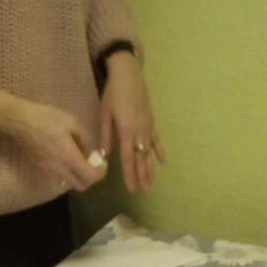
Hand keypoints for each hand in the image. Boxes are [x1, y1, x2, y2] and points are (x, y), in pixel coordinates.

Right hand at [6, 100, 105, 191]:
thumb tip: (90, 153)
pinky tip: (63, 158)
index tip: (102, 164)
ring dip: (77, 176)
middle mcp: (59, 169)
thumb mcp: (72, 122)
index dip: (100, 173)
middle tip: (91, 165)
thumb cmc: (46, 117)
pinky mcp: (39, 170)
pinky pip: (58, 177)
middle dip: (90, 178)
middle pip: (80, 186)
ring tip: (77, 160)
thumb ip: (85, 140)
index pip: (90, 177)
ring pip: (68, 183)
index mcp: (68, 157)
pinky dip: (66, 172)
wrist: (19, 121)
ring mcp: (47, 171)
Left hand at [99, 52, 166, 192]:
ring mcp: (147, 127)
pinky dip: (159, 151)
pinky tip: (162, 162)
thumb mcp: (104, 114)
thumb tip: (104, 156)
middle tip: (144, 191)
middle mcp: (139, 132)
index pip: (128, 158)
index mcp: (126, 130)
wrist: (128, 74)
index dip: (129, 174)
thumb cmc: (113, 93)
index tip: (131, 188)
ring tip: (151, 183)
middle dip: (142, 176)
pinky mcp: (151, 122)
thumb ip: (105, 136)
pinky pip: (156, 140)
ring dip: (150, 168)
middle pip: (141, 158)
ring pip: (149, 152)